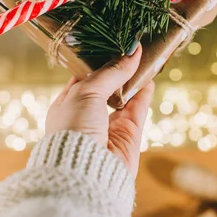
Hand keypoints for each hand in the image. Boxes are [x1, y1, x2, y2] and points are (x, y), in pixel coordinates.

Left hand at [45, 45, 152, 175]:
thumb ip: (110, 73)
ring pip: (124, 97)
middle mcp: (86, 116)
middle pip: (106, 87)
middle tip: (130, 48)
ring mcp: (108, 128)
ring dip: (133, 79)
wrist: (83, 172)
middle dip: (117, 70)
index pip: (83, 78)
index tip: (111, 44)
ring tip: (144, 58)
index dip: (97, 62)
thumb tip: (132, 52)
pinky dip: (144, 94)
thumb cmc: (73, 129)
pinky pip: (137, 110)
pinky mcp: (128, 137)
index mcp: (66, 106)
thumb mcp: (86, 93)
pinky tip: (150, 77)